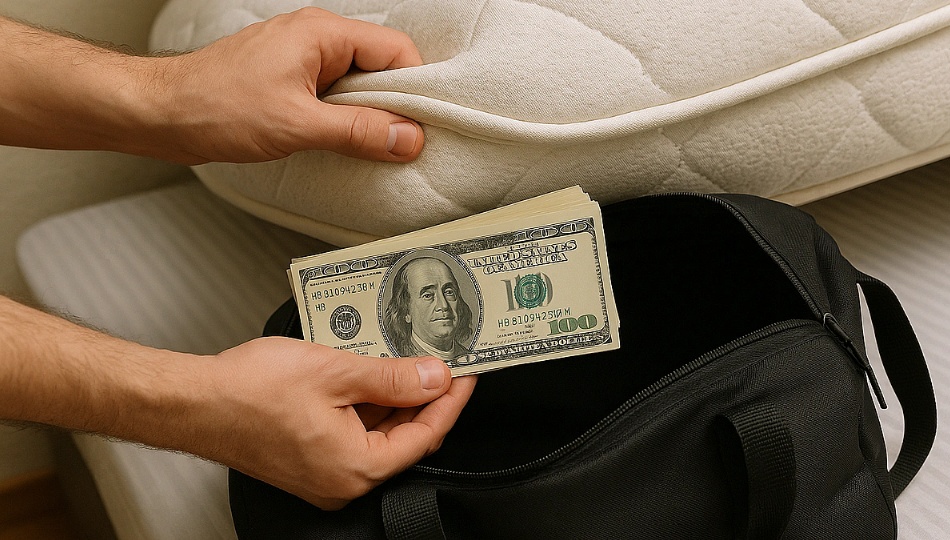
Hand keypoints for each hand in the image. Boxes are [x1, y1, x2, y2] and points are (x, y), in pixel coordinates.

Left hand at [149, 7, 425, 163]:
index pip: (396, 50)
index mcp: (322, 33)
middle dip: (392, 106)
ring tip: (366, 146)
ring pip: (358, 86)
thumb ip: (358, 132)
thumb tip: (408, 138)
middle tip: (397, 142)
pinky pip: (334, 98)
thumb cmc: (215, 106)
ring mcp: (302, 61)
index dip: (415, 88)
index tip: (421, 126)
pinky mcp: (291, 83)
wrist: (162, 113)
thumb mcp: (298, 125)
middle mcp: (316, 40)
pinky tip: (342, 144)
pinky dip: (344, 121)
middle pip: (381, 67)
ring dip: (366, 117)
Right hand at [204, 337, 475, 509]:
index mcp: (355, 468)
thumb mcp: (335, 372)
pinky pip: (354, 435)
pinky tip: (370, 374)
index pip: (425, 435)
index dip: (450, 400)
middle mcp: (342, 482)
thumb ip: (393, 378)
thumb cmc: (248, 391)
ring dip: (395, 398)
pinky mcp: (310, 461)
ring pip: (379, 435)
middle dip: (424, 397)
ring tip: (405, 358)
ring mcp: (324, 475)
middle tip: (440, 360)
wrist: (194, 401)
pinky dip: (367, 406)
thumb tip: (434, 377)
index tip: (466, 373)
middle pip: (404, 438)